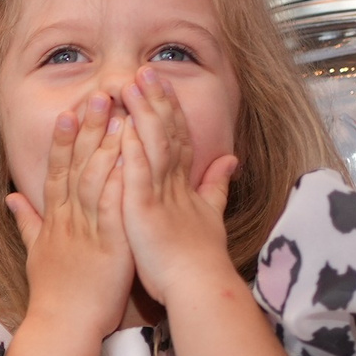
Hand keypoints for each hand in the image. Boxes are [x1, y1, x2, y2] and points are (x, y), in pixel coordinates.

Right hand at [7, 96, 134, 345]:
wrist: (62, 326)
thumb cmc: (53, 294)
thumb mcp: (35, 253)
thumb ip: (26, 222)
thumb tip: (11, 197)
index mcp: (54, 220)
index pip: (56, 172)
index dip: (63, 141)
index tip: (70, 112)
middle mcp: (67, 219)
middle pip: (75, 165)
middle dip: (87, 130)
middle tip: (98, 94)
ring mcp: (86, 229)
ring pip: (93, 178)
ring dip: (105, 144)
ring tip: (118, 114)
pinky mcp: (107, 243)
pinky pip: (113, 205)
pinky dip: (121, 178)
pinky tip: (132, 156)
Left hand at [120, 70, 241, 309]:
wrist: (199, 287)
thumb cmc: (200, 258)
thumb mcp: (210, 215)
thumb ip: (216, 185)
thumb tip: (231, 160)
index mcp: (184, 184)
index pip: (178, 137)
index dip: (169, 109)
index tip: (160, 82)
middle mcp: (175, 183)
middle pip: (167, 133)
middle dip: (156, 100)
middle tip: (144, 69)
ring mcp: (161, 195)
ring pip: (153, 145)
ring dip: (143, 114)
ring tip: (132, 85)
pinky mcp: (146, 210)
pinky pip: (138, 175)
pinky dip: (132, 150)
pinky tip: (123, 126)